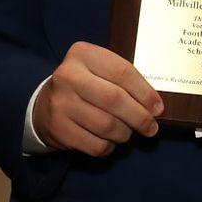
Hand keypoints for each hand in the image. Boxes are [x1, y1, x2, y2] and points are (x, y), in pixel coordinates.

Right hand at [32, 42, 161, 155]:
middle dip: (139, 117)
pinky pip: (96, 144)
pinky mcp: (58, 129)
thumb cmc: (83, 86)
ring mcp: (60, 103)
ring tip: (126, 132)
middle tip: (151, 127)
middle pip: (115, 99)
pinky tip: (108, 140)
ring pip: (107, 125)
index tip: (158, 108)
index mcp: (82, 54)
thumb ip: (122, 80)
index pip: (122, 71)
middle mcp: (68, 76)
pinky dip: (109, 146)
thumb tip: (154, 106)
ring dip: (124, 133)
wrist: (44, 106)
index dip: (145, 92)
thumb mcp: (98, 71)